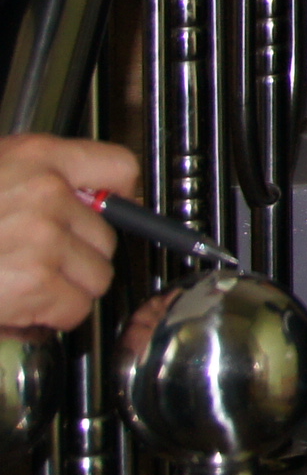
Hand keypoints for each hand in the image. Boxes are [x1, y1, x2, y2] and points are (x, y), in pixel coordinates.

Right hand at [0, 135, 135, 334]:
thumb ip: (33, 182)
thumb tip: (83, 204)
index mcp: (35, 157)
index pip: (118, 168)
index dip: (120, 197)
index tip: (114, 212)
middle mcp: (47, 192)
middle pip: (106, 234)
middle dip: (76, 256)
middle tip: (35, 262)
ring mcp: (44, 237)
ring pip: (96, 275)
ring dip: (65, 288)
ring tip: (21, 282)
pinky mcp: (36, 281)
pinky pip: (75, 308)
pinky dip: (51, 316)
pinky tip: (19, 304)